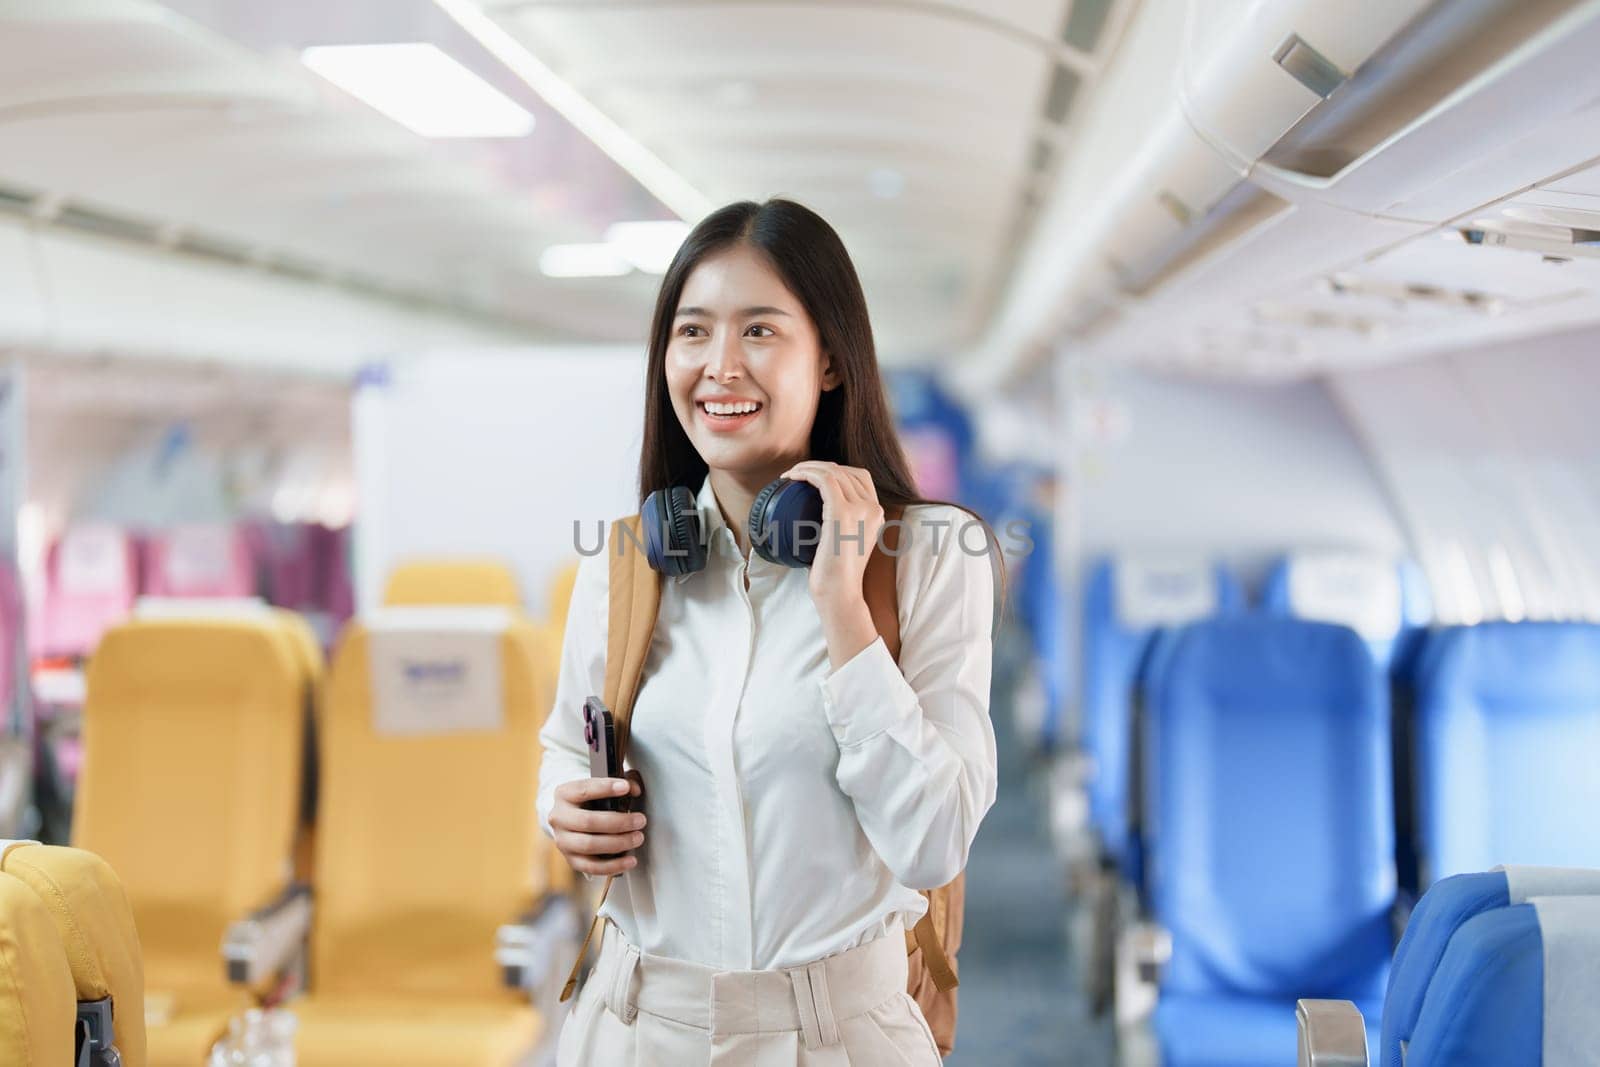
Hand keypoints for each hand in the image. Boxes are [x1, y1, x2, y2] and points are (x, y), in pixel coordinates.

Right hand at [549, 777, 645, 876]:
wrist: (572, 819)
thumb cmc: (592, 800)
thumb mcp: (602, 785)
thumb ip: (622, 782)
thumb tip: (634, 789)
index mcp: (564, 794)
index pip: (583, 790)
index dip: (605, 788)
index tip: (626, 787)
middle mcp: (559, 817)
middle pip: (588, 821)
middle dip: (618, 822)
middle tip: (640, 820)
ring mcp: (563, 841)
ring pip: (589, 845)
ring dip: (618, 843)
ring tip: (637, 838)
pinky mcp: (571, 859)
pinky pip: (592, 866)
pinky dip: (613, 865)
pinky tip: (630, 860)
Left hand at [780, 460, 883, 668]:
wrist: (840, 595)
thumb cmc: (836, 574)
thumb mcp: (847, 542)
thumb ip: (843, 524)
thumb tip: (817, 513)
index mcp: (877, 513)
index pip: (859, 477)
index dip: (835, 469)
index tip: (811, 477)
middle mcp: (874, 508)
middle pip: (846, 470)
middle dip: (819, 465)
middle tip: (796, 474)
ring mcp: (861, 509)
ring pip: (834, 471)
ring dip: (809, 467)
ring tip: (791, 474)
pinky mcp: (843, 513)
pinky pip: (824, 480)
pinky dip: (807, 473)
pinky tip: (793, 477)